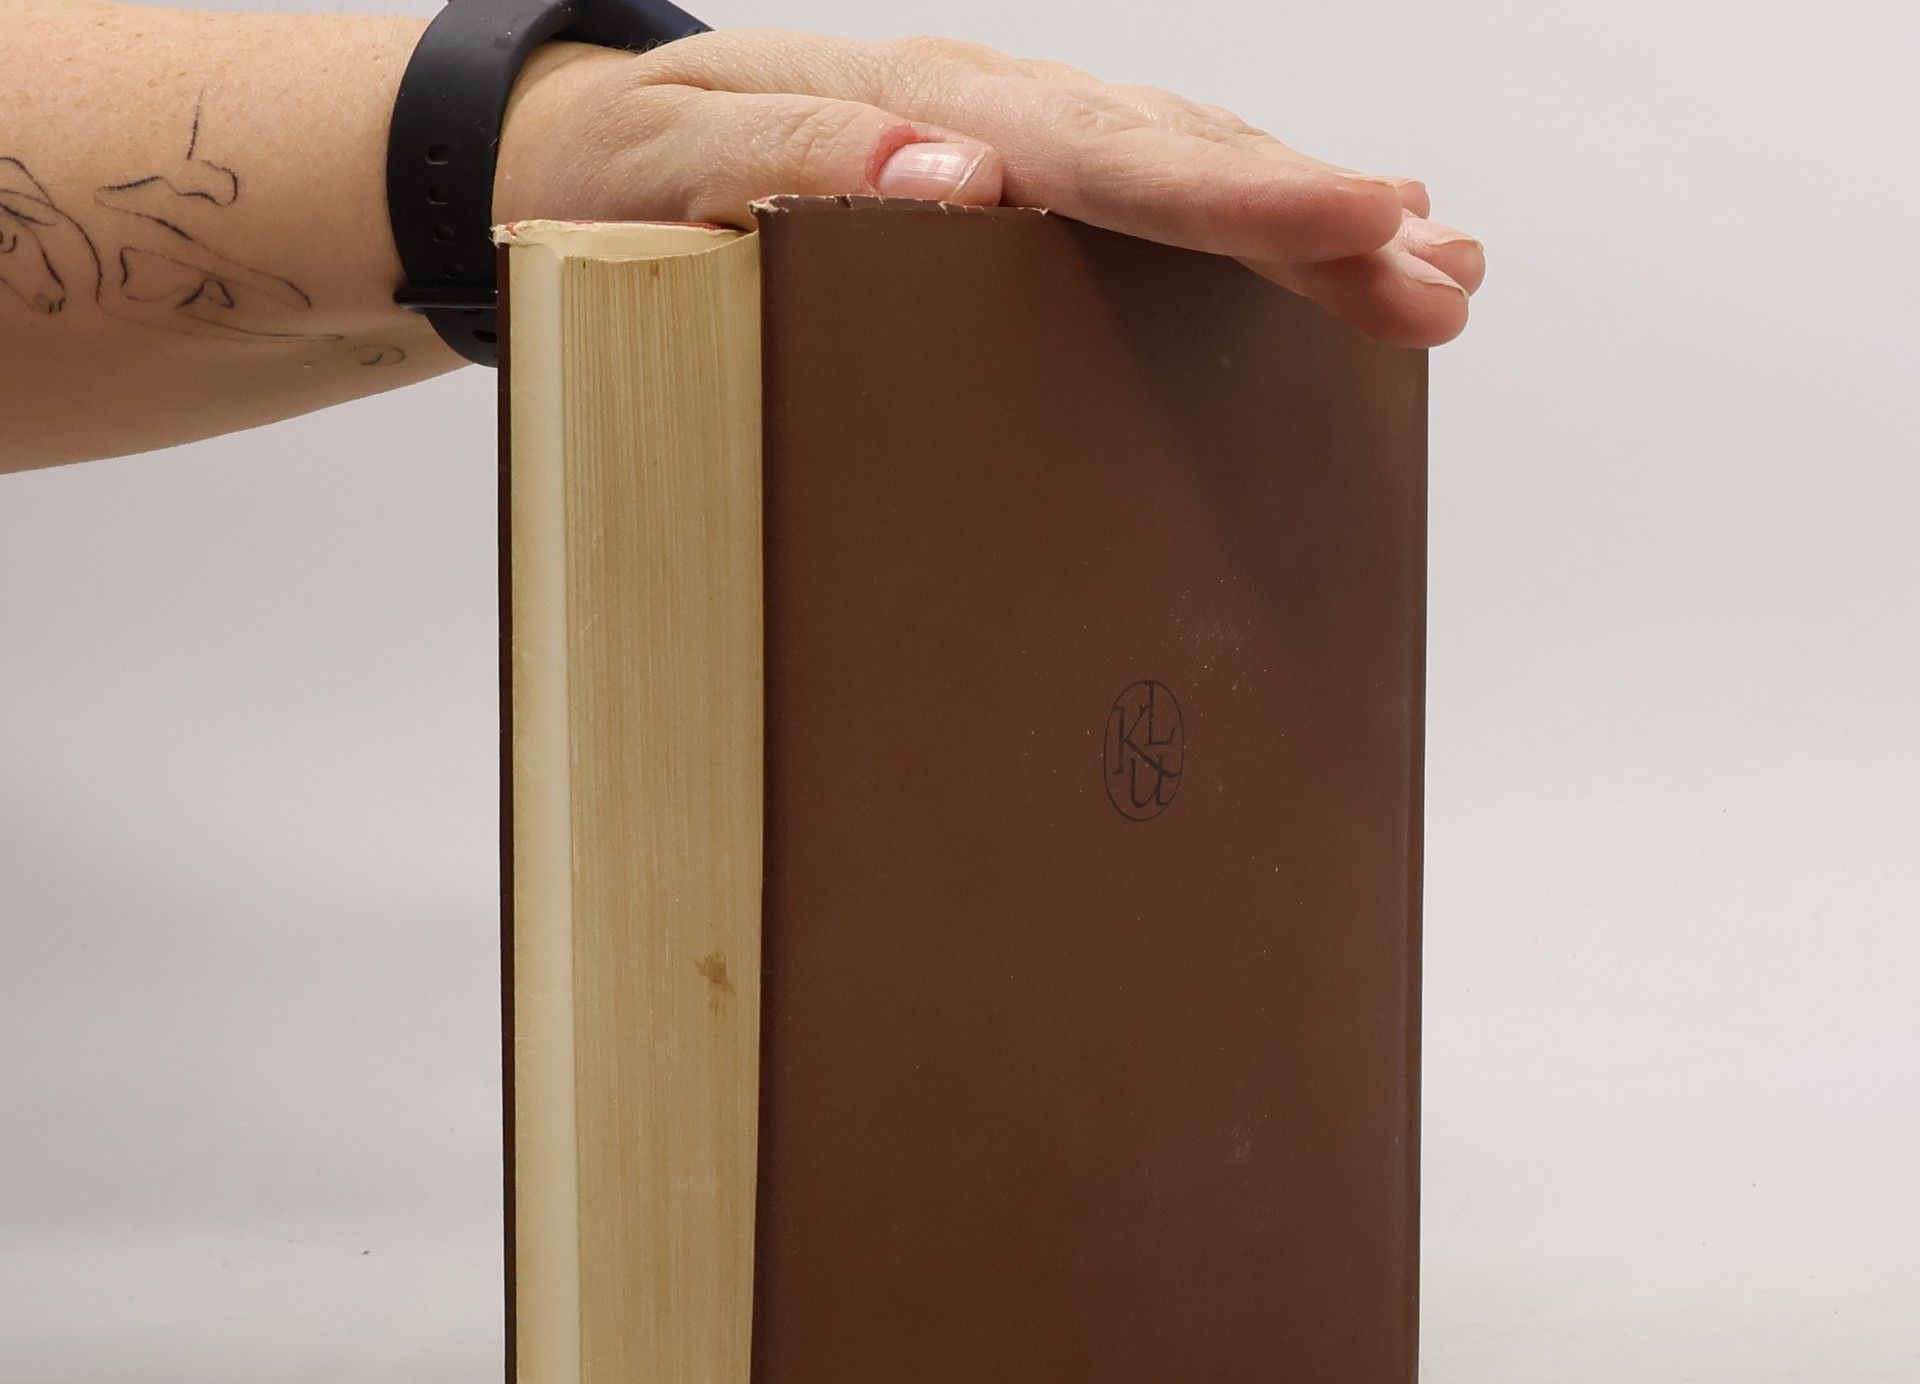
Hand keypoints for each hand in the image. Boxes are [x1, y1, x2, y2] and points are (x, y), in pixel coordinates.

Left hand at [496, 29, 1481, 346]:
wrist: (575, 149)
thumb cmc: (620, 179)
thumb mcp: (681, 177)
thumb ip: (805, 176)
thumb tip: (957, 183)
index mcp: (924, 115)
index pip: (1114, 163)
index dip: (1247, 201)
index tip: (1367, 225)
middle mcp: (986, 118)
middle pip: (1181, 167)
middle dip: (1321, 226)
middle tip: (1444, 283)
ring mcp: (1002, 145)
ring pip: (1183, 173)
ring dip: (1309, 223)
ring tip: (1430, 267)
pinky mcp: (1000, 183)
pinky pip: (1141, 195)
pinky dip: (1237, 220)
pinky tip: (1311, 245)